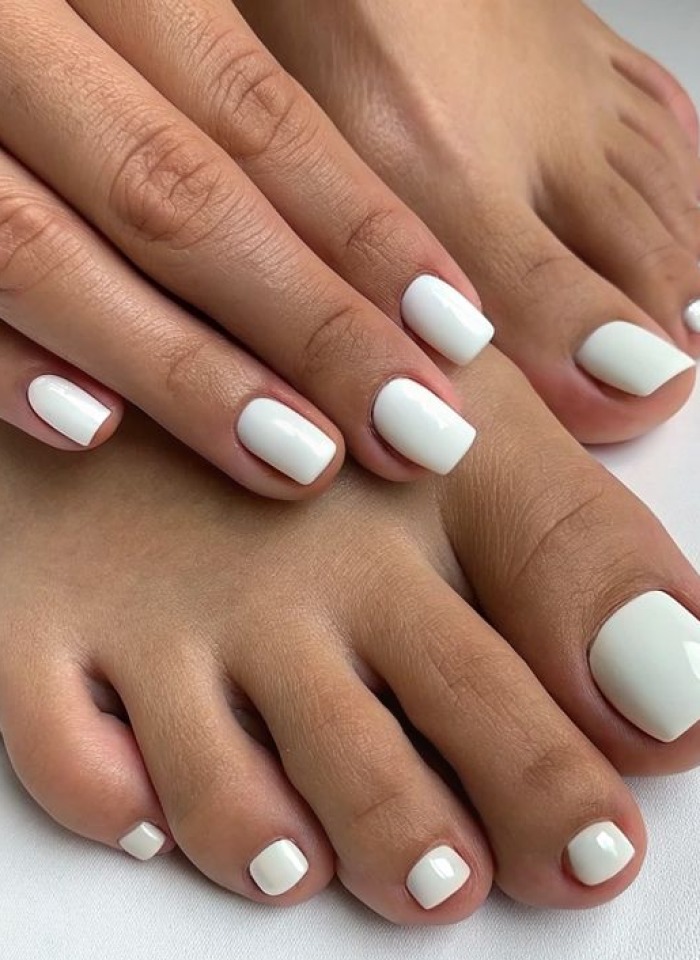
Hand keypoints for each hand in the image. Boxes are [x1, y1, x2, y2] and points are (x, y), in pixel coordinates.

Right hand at [0, 0, 492, 496]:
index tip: (456, 331)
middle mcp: (5, 26)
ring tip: (299, 461)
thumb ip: (196, 86)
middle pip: (180, 193)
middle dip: (308, 322)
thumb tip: (345, 229)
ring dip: (181, 368)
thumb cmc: (38, 20)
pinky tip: (85, 429)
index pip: (253, 112)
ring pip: (47, 249)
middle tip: (417, 431)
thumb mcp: (116, 8)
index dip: (361, 226)